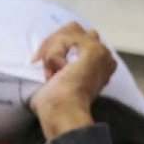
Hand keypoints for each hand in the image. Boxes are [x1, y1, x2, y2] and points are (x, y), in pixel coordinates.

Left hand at [29, 22, 116, 139]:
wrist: (62, 113)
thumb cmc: (55, 105)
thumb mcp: (57, 79)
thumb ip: (59, 64)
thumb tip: (46, 56)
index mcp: (99, 63)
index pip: (77, 38)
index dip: (55, 48)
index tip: (45, 69)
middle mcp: (104, 55)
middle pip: (75, 29)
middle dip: (53, 44)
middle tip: (39, 62)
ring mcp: (101, 51)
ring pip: (71, 31)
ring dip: (53, 49)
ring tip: (49, 70)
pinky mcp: (93, 51)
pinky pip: (66, 38)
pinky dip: (53, 52)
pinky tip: (54, 70)